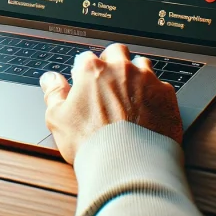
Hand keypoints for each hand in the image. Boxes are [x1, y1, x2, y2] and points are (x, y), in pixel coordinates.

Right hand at [39, 43, 182, 163]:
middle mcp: (121, 69)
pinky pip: (162, 86)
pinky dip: (155, 95)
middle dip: (113, 61)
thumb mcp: (58, 119)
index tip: (85, 83)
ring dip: (136, 74)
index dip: (84, 71)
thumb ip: (53, 93)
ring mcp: (147, 80)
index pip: (86, 58)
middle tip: (109, 82)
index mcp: (93, 71)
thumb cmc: (91, 143)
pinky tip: (149, 110)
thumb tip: (49, 79)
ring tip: (130, 95)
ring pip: (142, 64)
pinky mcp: (166, 95)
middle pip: (117, 52)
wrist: (128, 164)